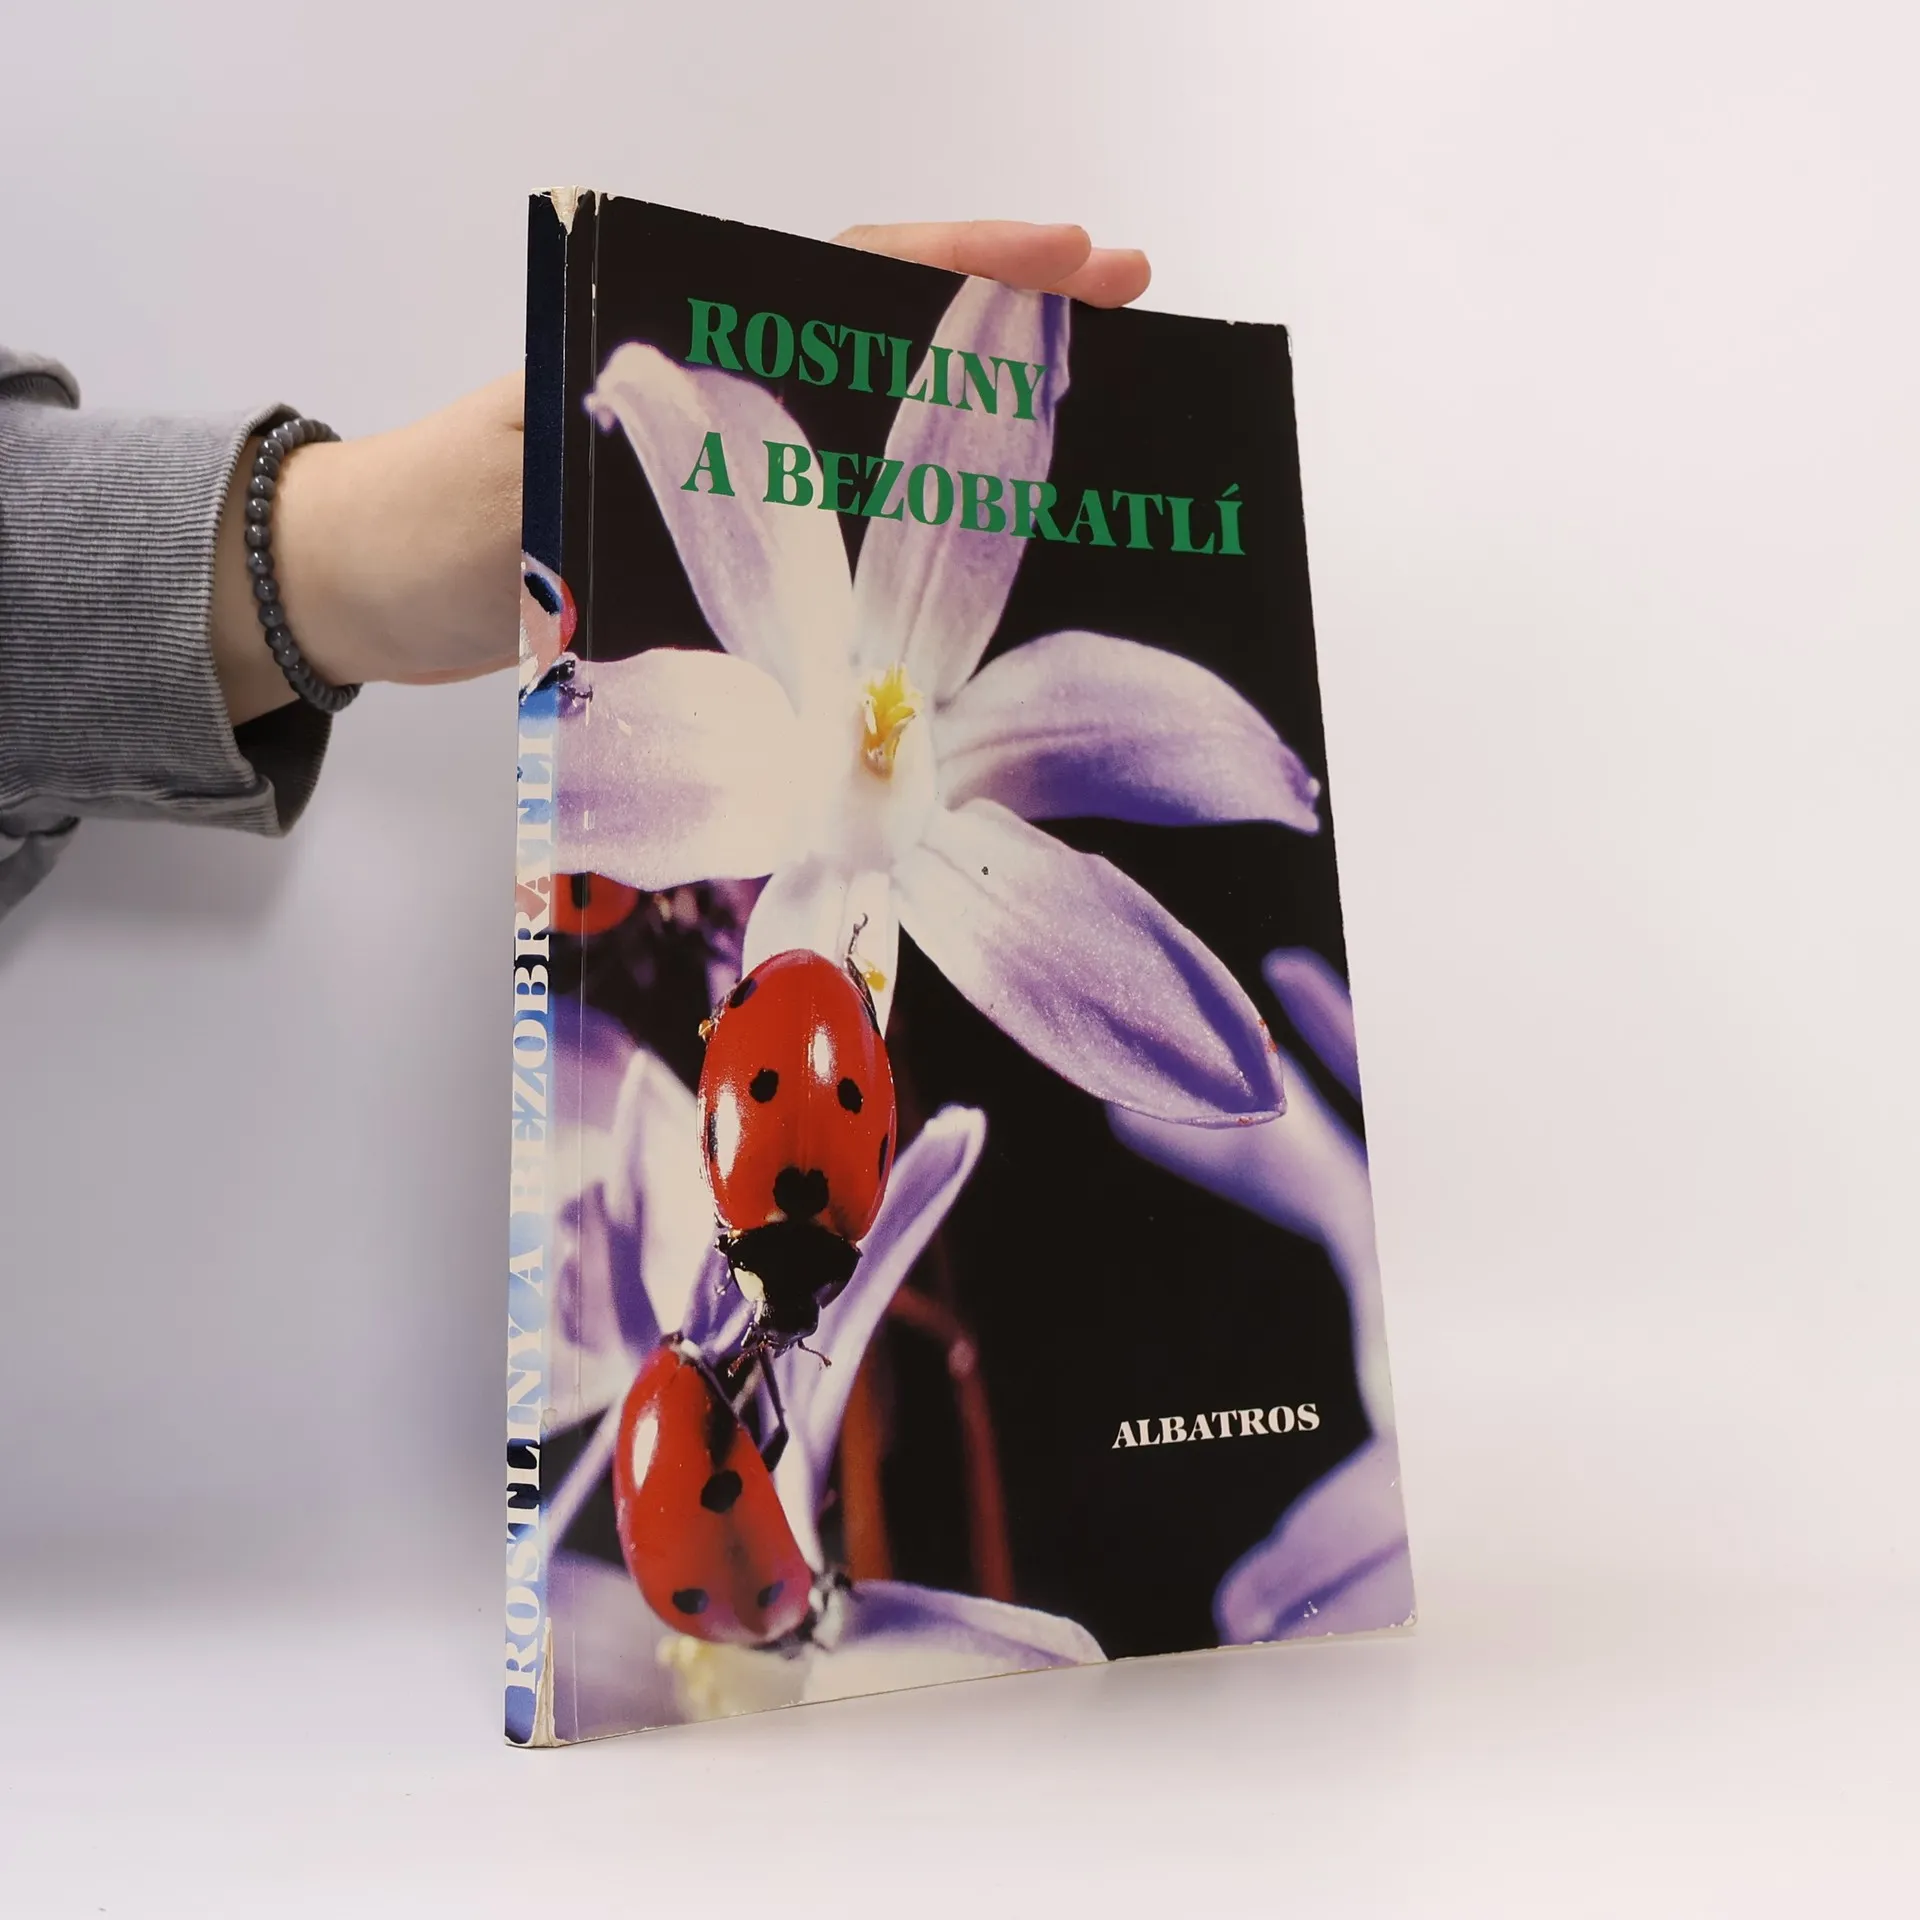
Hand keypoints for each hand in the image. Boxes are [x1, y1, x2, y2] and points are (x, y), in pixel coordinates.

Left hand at [210, 221, 1151, 726]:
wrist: (365, 590)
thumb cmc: (426, 533)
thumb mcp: (503, 503)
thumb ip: (595, 494)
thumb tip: (695, 493)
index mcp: (683, 350)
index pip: (842, 277)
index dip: (967, 263)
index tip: (1080, 254)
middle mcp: (727, 395)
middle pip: (892, 336)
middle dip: (1016, 317)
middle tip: (1140, 306)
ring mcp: (733, 468)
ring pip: (884, 426)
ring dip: (992, 420)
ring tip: (1110, 413)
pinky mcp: (727, 539)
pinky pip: (852, 513)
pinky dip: (931, 520)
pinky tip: (1003, 535)